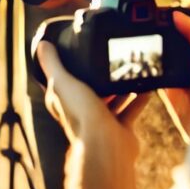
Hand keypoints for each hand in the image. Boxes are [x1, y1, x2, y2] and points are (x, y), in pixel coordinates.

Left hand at [37, 41, 146, 188]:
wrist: (106, 144)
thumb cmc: (80, 114)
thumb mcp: (62, 81)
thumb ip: (52, 63)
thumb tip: (42, 44)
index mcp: (63, 102)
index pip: (62, 83)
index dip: (68, 70)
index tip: (80, 53)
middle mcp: (81, 112)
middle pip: (90, 91)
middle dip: (100, 78)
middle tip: (113, 59)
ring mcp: (101, 121)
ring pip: (112, 100)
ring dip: (121, 87)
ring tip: (132, 69)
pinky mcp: (119, 128)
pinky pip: (130, 110)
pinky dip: (139, 99)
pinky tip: (147, 87)